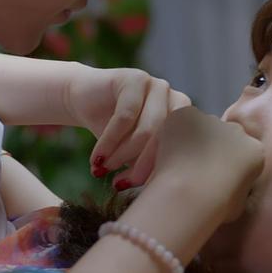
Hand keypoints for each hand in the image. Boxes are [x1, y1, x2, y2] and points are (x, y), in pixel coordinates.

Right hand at [65, 67, 190, 186]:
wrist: (85, 100)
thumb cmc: (116, 134)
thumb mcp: (136, 154)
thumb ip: (149, 167)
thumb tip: (158, 193)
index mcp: (186, 119)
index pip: (181, 151)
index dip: (162, 173)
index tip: (143, 194)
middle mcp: (177, 100)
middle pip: (167, 141)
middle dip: (142, 166)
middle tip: (120, 184)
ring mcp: (158, 86)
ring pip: (147, 129)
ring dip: (122, 154)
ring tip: (104, 169)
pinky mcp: (135, 78)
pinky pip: (125, 116)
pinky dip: (109, 141)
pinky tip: (96, 158)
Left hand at [150, 107, 263, 224]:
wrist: (191, 192)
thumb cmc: (217, 206)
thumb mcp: (238, 204)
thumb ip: (236, 187)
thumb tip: (227, 186)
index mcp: (255, 151)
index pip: (244, 153)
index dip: (229, 164)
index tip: (216, 176)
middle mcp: (237, 130)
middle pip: (225, 135)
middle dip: (214, 148)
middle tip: (196, 168)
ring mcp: (211, 119)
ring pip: (202, 128)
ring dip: (193, 141)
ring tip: (177, 163)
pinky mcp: (187, 113)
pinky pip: (180, 122)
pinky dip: (172, 135)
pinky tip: (163, 154)